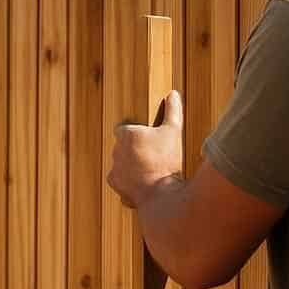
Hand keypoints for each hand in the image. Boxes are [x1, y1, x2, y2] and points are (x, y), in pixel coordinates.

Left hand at [108, 89, 184, 207]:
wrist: (162, 194)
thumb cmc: (167, 160)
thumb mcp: (173, 131)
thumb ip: (172, 111)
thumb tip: (173, 94)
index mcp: (126, 135)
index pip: (125, 130)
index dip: (136, 135)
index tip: (147, 141)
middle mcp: (116, 150)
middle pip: (123, 147)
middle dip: (134, 150)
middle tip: (152, 156)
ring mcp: (114, 168)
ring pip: (121, 163)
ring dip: (131, 165)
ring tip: (150, 170)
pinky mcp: (115, 184)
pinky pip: (121, 180)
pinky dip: (130, 182)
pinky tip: (144, 183)